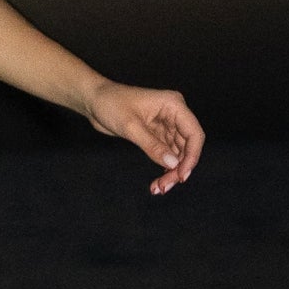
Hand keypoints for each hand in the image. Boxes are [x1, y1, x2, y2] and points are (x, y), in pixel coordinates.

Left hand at [86, 80, 204, 193]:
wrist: (94, 100)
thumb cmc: (110, 104)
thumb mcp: (130, 126)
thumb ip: (152, 145)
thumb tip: (173, 164)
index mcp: (173, 105)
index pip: (194, 133)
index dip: (192, 156)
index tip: (181, 175)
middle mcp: (174, 115)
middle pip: (187, 146)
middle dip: (179, 168)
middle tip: (165, 186)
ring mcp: (166, 125)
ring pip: (178, 153)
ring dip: (171, 172)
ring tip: (159, 188)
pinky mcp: (157, 135)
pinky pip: (167, 154)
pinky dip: (164, 168)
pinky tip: (157, 182)